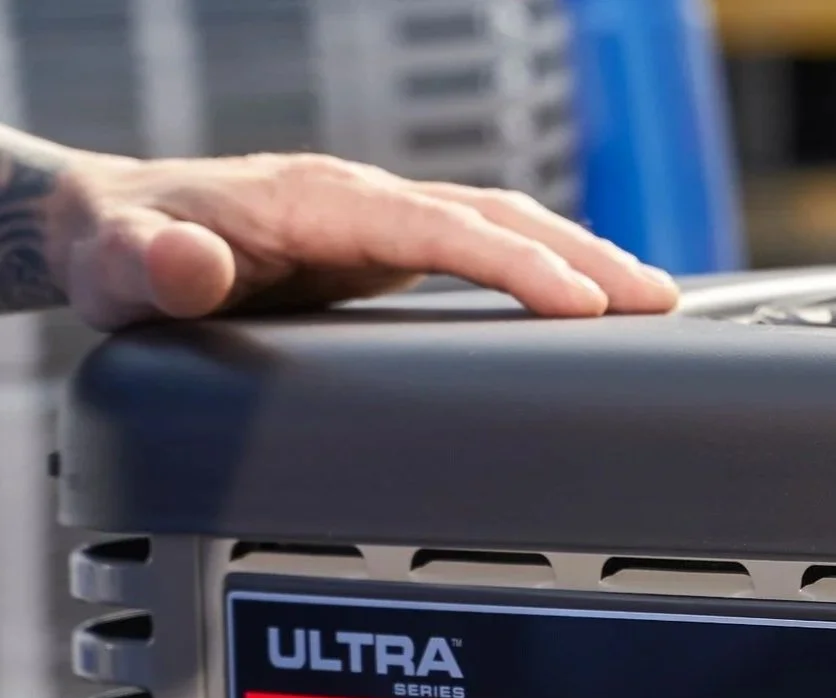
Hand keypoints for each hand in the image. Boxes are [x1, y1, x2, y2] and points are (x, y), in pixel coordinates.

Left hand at [44, 148, 678, 329]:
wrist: (118, 228)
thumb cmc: (125, 249)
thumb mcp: (122, 266)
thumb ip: (157, 266)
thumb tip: (192, 262)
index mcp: (320, 203)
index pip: (441, 226)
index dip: (516, 265)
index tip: (583, 304)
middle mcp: (365, 200)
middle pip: (498, 216)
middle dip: (585, 256)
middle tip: (661, 302)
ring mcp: (384, 219)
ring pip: (505, 225)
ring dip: (583, 258)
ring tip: (656, 301)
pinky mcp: (393, 245)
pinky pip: (489, 244)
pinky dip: (548, 266)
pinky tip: (588, 299)